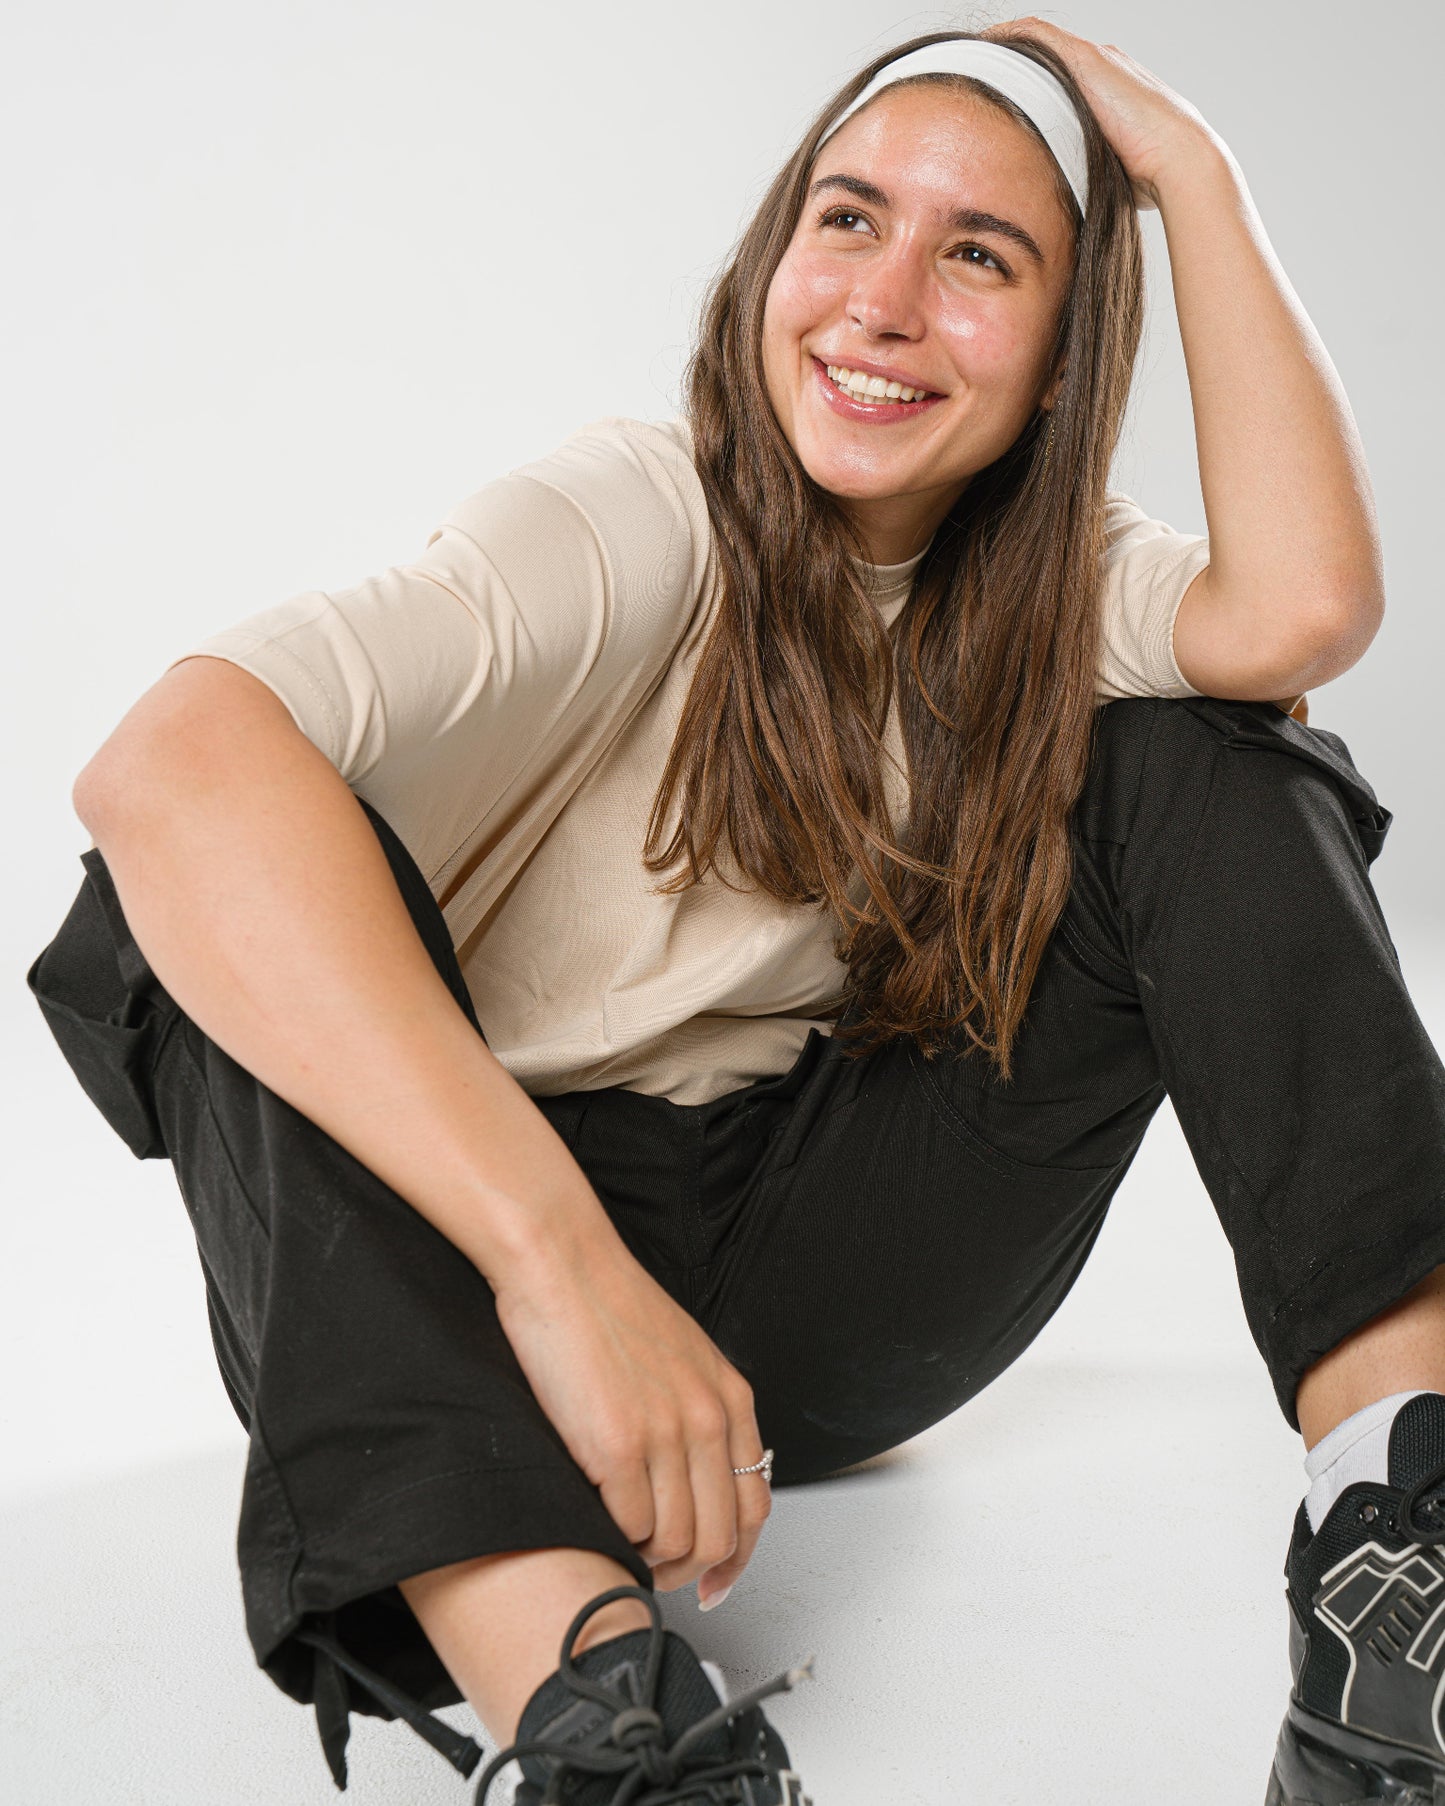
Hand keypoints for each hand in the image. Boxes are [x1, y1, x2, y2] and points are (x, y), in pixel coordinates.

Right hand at [492, 1236, 769, 1606]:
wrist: (564, 1264)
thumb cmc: (609, 1303)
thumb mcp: (683, 1354)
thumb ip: (700, 1409)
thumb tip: (695, 1474)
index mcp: (729, 1398)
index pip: (754, 1506)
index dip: (736, 1558)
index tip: (713, 1584)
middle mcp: (708, 1419)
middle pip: (720, 1536)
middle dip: (688, 1572)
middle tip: (655, 1573)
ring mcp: (665, 1434)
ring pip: (677, 1542)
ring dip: (648, 1560)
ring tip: (622, 1549)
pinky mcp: (616, 1444)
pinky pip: (630, 1527)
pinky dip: (615, 1539)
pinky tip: (599, 1522)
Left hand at [981, 17, 1217, 208]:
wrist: (1177, 159)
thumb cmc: (1149, 179)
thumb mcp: (1106, 174)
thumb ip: (1085, 176)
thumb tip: (1065, 211)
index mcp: (1106, 94)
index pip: (1058, 83)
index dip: (1025, 90)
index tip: (995, 107)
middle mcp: (1101, 69)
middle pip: (1044, 61)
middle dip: (1010, 70)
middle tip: (973, 83)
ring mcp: (1094, 60)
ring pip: (1038, 44)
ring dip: (1004, 51)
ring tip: (969, 64)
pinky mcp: (1086, 58)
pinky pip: (1035, 35)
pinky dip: (1008, 37)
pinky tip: (983, 48)